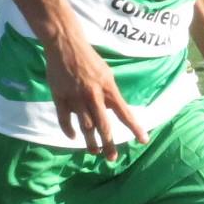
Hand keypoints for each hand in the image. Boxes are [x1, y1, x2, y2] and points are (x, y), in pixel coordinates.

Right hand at [44, 31, 146, 160]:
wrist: (66, 45)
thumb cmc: (89, 59)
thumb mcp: (107, 73)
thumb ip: (110, 93)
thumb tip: (113, 110)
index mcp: (108, 88)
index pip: (124, 113)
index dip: (135, 128)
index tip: (143, 141)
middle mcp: (93, 95)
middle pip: (103, 125)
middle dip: (109, 144)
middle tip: (112, 158)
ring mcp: (76, 97)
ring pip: (85, 126)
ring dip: (90, 142)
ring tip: (94, 151)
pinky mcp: (60, 97)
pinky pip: (65, 119)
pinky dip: (69, 130)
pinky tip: (74, 137)